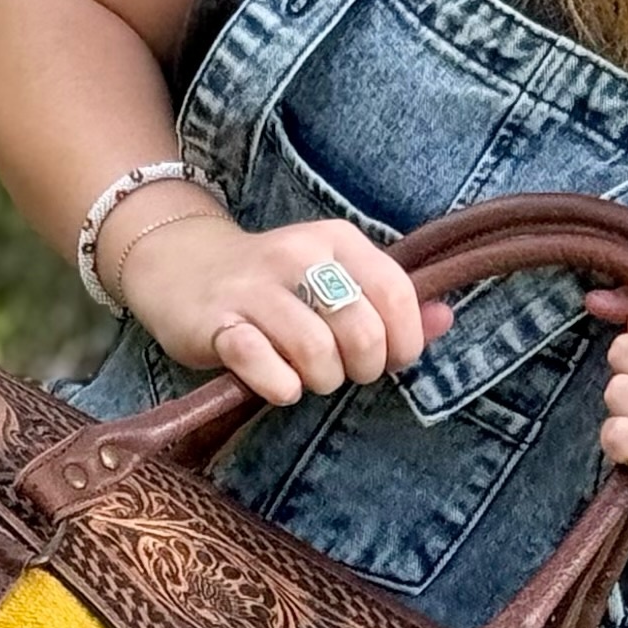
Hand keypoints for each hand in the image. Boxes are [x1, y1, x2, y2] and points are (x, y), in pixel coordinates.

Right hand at [117, 213, 453, 404]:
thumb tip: (445, 320)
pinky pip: (263, 367)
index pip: (397, 295)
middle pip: (360, 330)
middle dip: (363, 368)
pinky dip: (280, 388)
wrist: (181, 269)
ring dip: (321, 381)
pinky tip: (278, 385)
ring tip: (309, 378)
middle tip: (344, 371)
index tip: (388, 359)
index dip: (403, 342)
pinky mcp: (217, 324)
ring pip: (315, 353)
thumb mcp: (334, 279)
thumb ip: (390, 302)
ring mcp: (254, 289)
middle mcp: (298, 255)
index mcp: (336, 239)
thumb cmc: (273, 286)